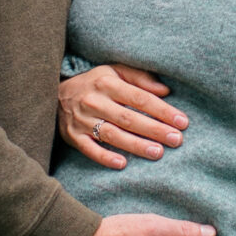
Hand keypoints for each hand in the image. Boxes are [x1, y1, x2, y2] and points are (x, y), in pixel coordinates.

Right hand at [59, 64, 186, 169]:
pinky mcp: (73, 136)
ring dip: (136, 145)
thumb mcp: (114, 71)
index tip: (182, 121)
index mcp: (107, 83)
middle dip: (154, 129)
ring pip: (112, 135)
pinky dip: (105, 157)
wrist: (53, 93)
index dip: (162, 110)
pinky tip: (122, 164)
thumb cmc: (94, 83)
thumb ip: (140, 78)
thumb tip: (165, 91)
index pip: (139, 98)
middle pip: (129, 118)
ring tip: (158, 152)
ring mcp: (82, 120)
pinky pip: (90, 149)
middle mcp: (94, 101)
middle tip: (176, 139)